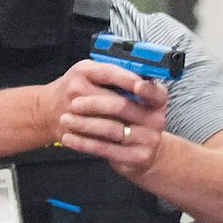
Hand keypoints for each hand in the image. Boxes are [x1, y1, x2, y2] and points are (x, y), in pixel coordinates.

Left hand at [37, 59, 166, 175]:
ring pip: (111, 129)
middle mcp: (156, 119)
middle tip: (74, 103)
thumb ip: (123, 84)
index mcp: (157, 100)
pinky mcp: (136, 157)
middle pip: (122, 107)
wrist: (139, 154)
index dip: (145, 87)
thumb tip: (107, 65)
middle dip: (94, 104)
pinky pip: (105, 149)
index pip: (154, 91)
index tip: (135, 85)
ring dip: (84, 124)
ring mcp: (148, 140)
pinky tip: (69, 138)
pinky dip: (83, 143)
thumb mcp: (132, 101)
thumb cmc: (127, 120)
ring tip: (65, 119)